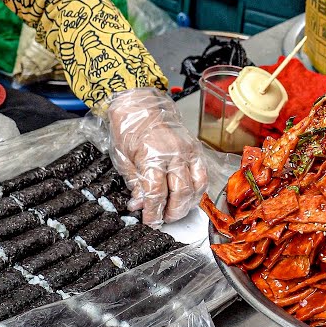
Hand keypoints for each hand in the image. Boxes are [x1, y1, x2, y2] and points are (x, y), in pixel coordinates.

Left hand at [105, 88, 208, 224]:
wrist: (140, 104)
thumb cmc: (128, 128)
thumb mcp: (123, 158)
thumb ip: (134, 183)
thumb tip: (139, 204)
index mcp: (152, 156)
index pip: (156, 194)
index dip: (153, 213)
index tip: (150, 222)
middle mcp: (173, 154)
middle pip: (180, 193)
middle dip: (172, 212)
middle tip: (163, 219)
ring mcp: (187, 151)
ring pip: (195, 187)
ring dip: (186, 204)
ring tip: (175, 211)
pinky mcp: (195, 149)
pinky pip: (202, 175)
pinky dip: (198, 190)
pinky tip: (188, 197)